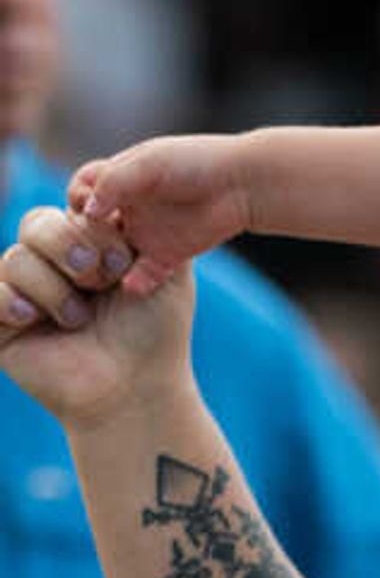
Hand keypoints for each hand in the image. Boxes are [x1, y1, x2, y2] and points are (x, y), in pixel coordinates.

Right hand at [0, 204, 195, 427]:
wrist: (136, 388)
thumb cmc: (155, 332)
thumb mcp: (166, 269)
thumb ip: (146, 224)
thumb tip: (105, 189)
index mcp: (86, 246)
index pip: (70, 209)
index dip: (93, 226)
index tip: (125, 259)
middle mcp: (50, 264)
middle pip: (36, 223)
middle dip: (71, 246)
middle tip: (100, 278)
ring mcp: (23, 292)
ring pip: (16, 256)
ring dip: (56, 287)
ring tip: (81, 319)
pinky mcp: (1, 323)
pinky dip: (16, 302)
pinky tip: (38, 320)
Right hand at [69, 133, 251, 294]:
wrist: (243, 184)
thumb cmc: (197, 162)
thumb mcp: (150, 163)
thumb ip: (115, 182)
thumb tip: (86, 212)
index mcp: (119, 179)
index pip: (81, 191)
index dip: (77, 199)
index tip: (86, 208)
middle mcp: (127, 209)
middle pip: (89, 229)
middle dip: (85, 239)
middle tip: (93, 245)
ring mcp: (145, 234)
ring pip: (110, 257)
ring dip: (104, 266)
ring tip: (109, 268)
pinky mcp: (165, 258)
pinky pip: (141, 278)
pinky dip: (134, 284)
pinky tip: (134, 284)